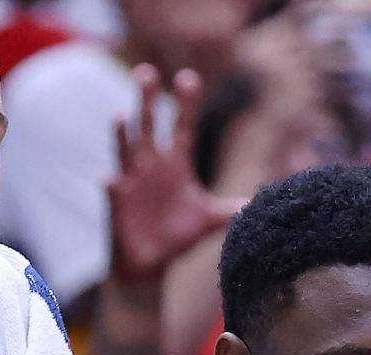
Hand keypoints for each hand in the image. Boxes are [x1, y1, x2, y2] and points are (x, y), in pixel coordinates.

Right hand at [107, 64, 246, 284]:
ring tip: (120, 116)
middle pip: (149, 126)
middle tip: (146, 72)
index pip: (181, 127)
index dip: (186, 104)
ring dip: (122, 134)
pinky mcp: (118, 204)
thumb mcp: (210, 220)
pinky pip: (113, 190)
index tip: (189, 78)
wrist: (152, 266)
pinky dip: (111, 185)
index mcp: (175, 165)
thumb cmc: (178, 238)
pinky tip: (109, 180)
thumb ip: (232, 208)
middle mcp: (151, 166)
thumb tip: (261, 203)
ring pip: (126, 151)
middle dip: (147, 101)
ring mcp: (132, 182)